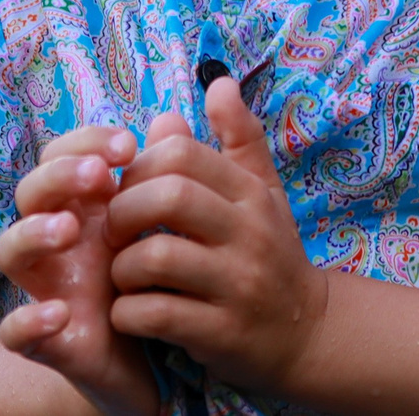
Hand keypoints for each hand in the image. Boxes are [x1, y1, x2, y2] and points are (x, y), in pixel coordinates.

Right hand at [0, 124, 161, 415]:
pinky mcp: (48, 341)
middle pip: (31, 192)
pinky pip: (15, 332)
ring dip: (33, 233)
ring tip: (70, 230)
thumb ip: (170, 174)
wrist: (154, 359)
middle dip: (60, 176)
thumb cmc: (154, 281)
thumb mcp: (167, 226)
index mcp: (86, 207)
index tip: (128, 144)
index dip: (86, 141)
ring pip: (10, 250)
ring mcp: (48, 287)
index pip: (65, 155)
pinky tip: (59, 312)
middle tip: (99, 176)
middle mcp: (59, 242)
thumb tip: (171, 118)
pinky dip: (28, 322)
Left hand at [104, 76, 331, 397]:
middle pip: (170, 197)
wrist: (305, 334)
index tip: (127, 189)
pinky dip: (128, 312)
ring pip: (157, 257)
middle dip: (124, 210)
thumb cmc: (270, 253)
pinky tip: (129, 311)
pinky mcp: (222, 335)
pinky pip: (157, 314)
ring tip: (122, 272)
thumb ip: (237, 137)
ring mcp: (239, 286)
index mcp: (250, 193)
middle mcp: (250, 234)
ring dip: (122, 265)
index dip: (139, 166)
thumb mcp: (263, 191)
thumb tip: (218, 82)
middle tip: (113, 229)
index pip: (182, 154)